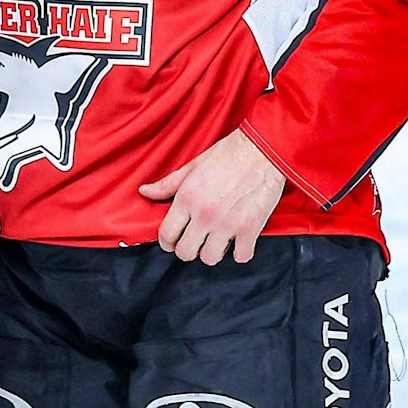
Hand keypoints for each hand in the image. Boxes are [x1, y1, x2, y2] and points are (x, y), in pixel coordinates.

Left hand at [137, 130, 287, 264]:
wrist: (262, 149)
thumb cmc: (228, 153)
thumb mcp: (193, 165)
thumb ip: (168, 184)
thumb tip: (145, 191)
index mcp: (187, 198)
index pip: (167, 234)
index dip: (166, 242)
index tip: (172, 241)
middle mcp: (204, 214)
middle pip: (185, 252)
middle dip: (187, 249)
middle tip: (194, 241)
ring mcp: (228, 224)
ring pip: (210, 258)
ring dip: (212, 252)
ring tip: (215, 241)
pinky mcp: (251, 228)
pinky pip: (241, 257)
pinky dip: (239, 253)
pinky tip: (238, 242)